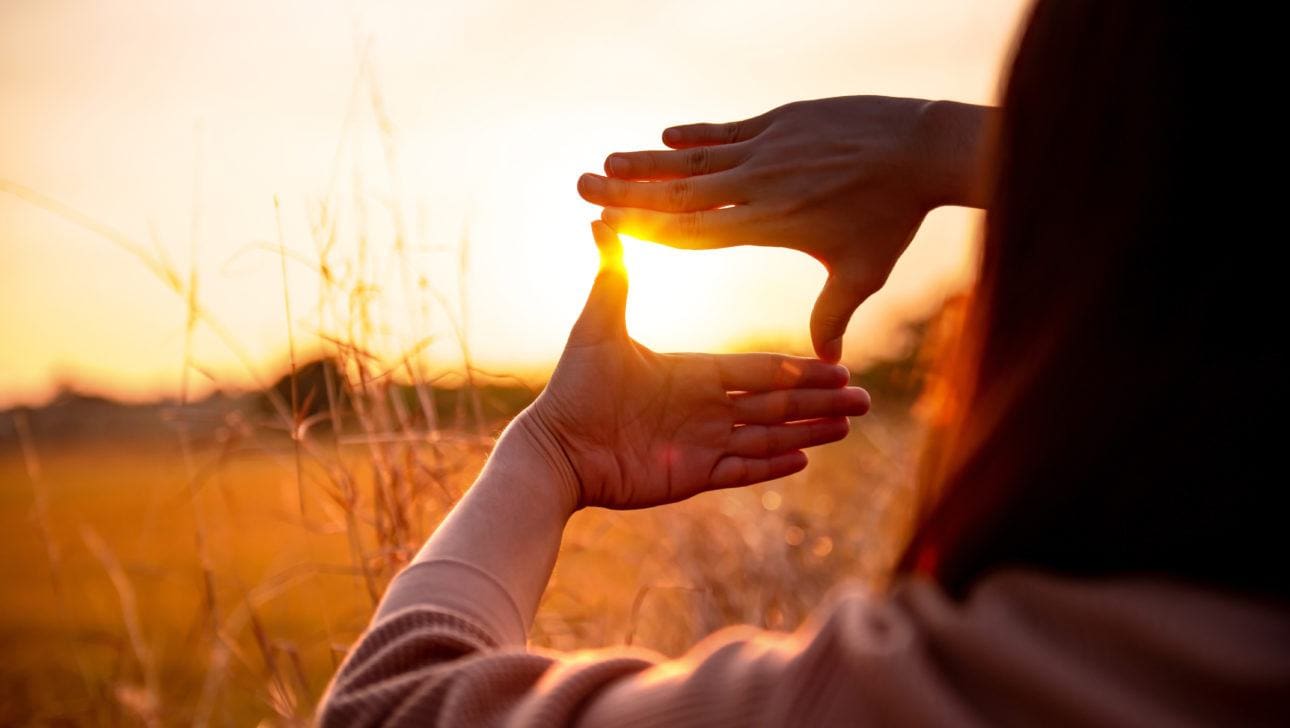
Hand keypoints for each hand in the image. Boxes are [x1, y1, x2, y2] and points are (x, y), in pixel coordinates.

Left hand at [519, 222, 870, 511]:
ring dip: (809, 431)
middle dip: (820, 400)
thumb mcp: (598, 328)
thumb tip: (601, 220)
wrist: (556, 448)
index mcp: (693, 372)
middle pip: (775, 402)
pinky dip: (772, 466)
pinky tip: (806, 460)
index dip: (798, 368)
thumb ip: (612, 278)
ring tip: (848, 426)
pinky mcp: (692, 475)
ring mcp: (701, 442)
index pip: (759, 369)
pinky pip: (741, 470)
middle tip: (864, 398)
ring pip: (768, 437)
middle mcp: (705, 407)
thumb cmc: (574, 388)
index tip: (837, 363)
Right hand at [577, 96, 991, 361]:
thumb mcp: (863, 271)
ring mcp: (769, 149)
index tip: (607, 226)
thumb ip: (834, 313)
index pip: (693, 230)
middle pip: (679, 192)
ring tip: (609, 161)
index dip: (647, 228)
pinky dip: (695, 134)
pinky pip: (727, 131)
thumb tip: (828, 361)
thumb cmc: (893, 217)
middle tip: (584, 184)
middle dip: (628, 190)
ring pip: (696, 158)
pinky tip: (666, 135)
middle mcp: (760, 185)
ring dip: (650, 160)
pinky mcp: (782, 121)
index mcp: (769, 223)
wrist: (922, 148)